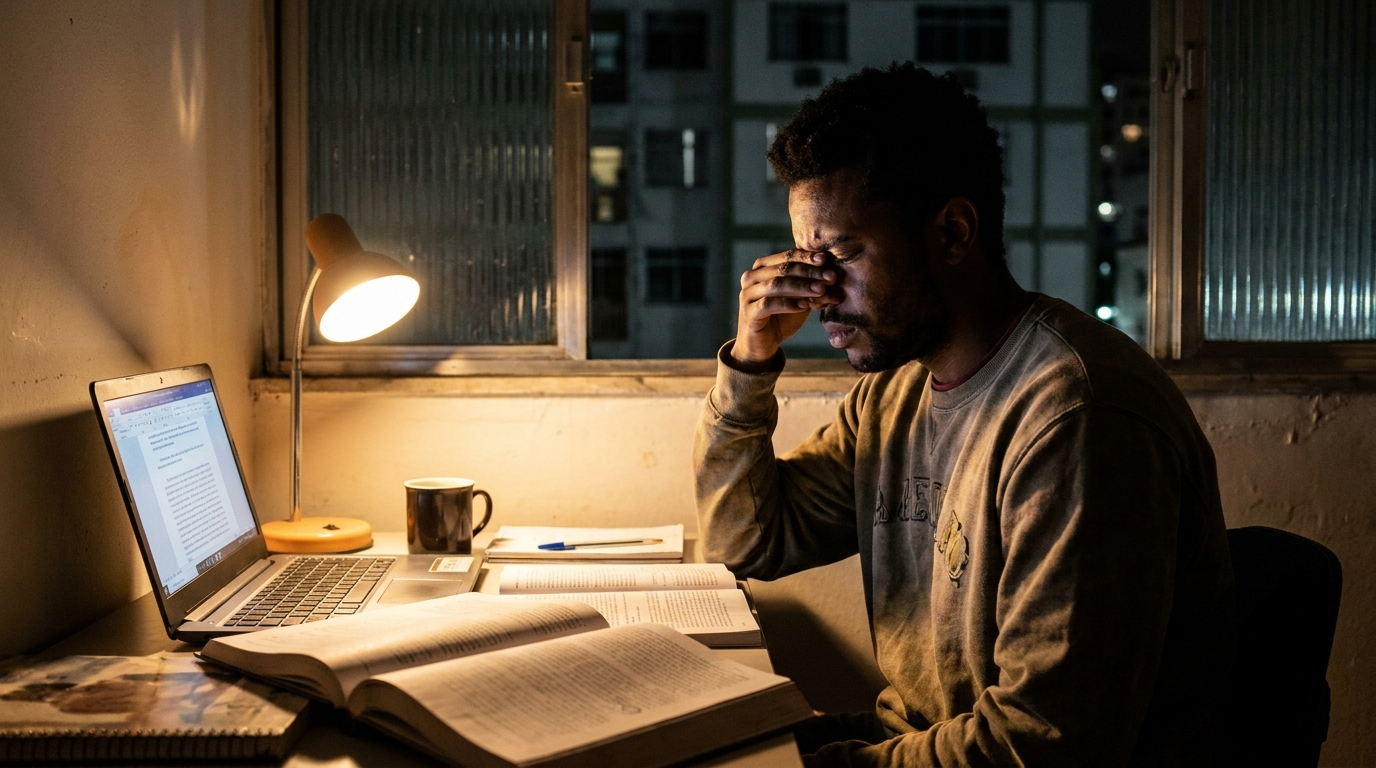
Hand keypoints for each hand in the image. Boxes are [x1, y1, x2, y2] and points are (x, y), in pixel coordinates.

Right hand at [732, 249, 838, 369]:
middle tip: (830, 277)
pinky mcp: (748, 313)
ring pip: (776, 285)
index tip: (825, 259)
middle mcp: (751, 277)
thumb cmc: (781, 317)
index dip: (806, 257)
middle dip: (809, 272)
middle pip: (783, 269)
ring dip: (801, 286)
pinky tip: (804, 306)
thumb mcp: (799, 298)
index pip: (787, 257)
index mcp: (762, 267)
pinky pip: (768, 305)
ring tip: (821, 290)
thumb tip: (834, 277)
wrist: (762, 344)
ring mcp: (747, 294)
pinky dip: (788, 304)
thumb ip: (811, 286)